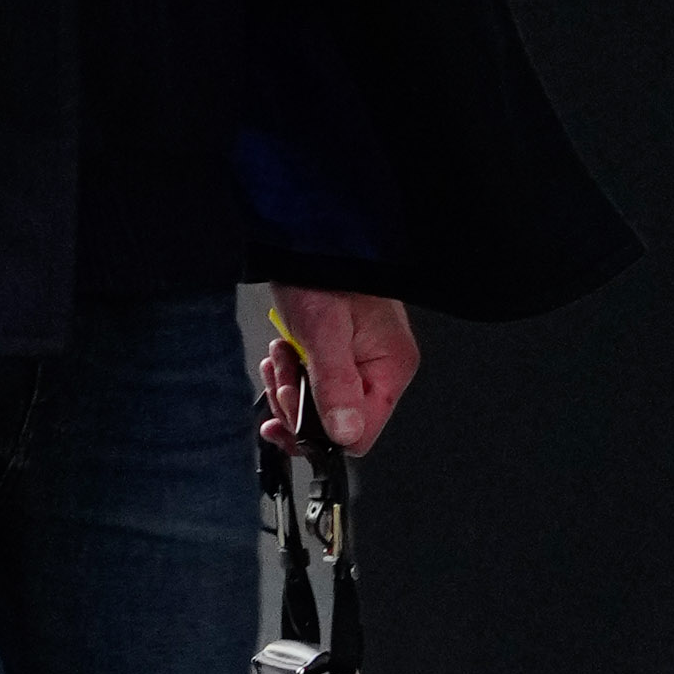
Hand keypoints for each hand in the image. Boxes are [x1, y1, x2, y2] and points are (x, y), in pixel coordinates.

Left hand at [262, 286, 419, 457]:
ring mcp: (360, 363)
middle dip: (299, 404)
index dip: (320, 431)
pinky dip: (291, 374)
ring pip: (319, 406)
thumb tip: (345, 433)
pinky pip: (313, 385)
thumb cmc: (322, 274)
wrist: (309, 240)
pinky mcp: (340, 356)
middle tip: (285, 372)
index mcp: (391, 367)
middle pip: (336, 423)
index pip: (361, 433)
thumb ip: (335, 386)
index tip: (291, 409)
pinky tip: (285, 353)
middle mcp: (380, 369)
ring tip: (283, 354)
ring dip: (290, 386)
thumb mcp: (324, 333)